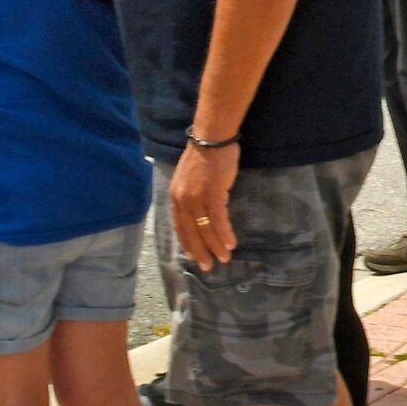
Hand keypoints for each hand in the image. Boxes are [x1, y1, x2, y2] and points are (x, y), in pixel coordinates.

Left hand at [168, 142, 241, 269]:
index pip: (179, 225)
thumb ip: (191, 194)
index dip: (187, 242)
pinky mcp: (213, 194)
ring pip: (205, 228)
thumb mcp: (190, 178)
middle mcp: (183, 200)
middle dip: (200, 251)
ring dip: (215, 246)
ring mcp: (197, 198)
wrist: (212, 139)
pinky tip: (230, 244)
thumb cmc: (205, 156)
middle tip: (208, 266)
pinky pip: (218, 220)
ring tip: (224, 258)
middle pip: (191, 231)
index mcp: (176, 196)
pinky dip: (224, 234)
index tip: (193, 256)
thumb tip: (199, 209)